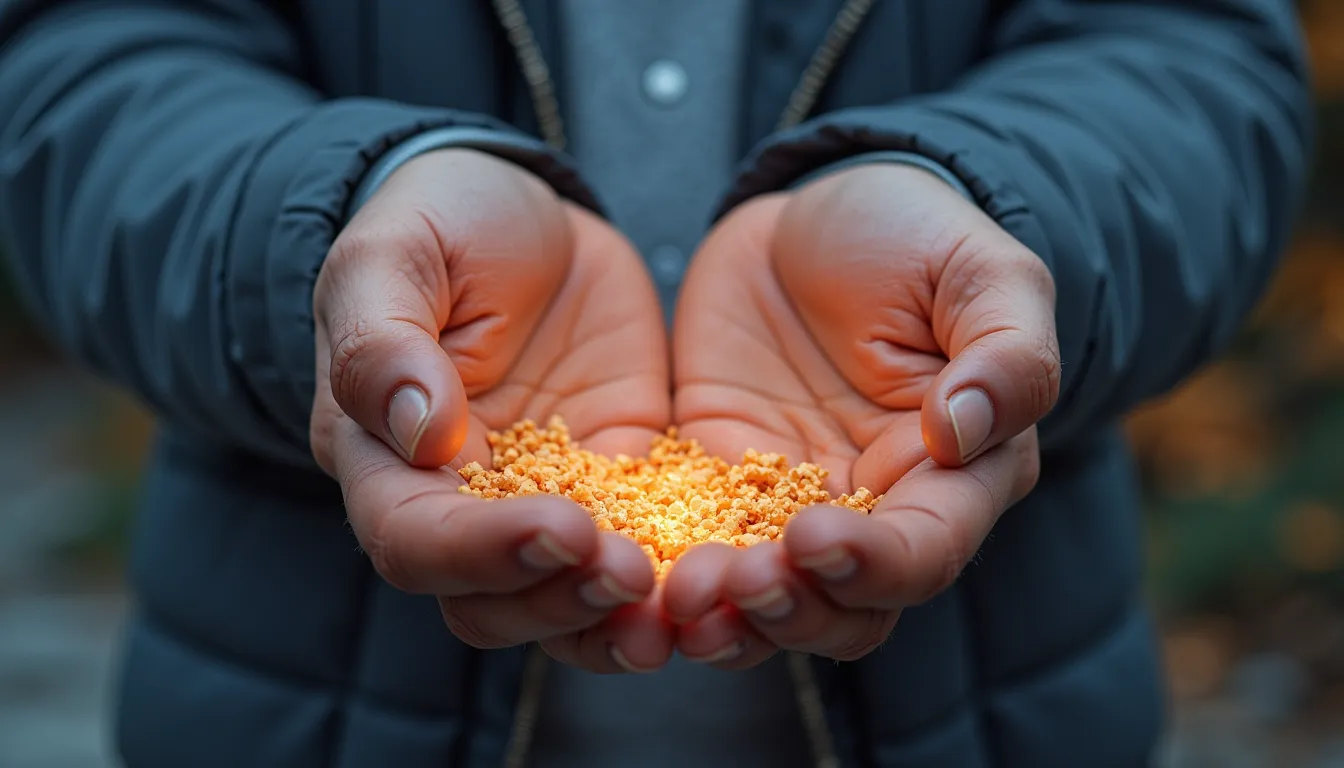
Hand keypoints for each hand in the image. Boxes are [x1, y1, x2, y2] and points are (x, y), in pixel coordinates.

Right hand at [309, 149, 672, 672]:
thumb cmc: (439, 223)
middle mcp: (457, 506)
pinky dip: (674, 583)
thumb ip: (382, 341)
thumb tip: (417, 431)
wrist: (526, 214)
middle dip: (559, 601)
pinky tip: (724, 585)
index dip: (481, 552)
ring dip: (616, 620)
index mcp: (384, 461)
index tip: (561, 527)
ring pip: (564, 605)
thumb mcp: (392, 255)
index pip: (414, 540)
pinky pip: (644, 554)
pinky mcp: (620, 486)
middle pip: (488, 602)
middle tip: (630, 573)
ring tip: (679, 610)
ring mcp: (543, 502)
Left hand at [664, 163, 1060, 665]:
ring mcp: (787, 505)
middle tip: (735, 583)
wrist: (814, 216)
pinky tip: (625, 572)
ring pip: (765, 604)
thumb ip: (1006, 354)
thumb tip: (963, 434)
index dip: (875, 565)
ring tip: (678, 594)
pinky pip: (687, 547)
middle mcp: (875, 513)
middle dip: (791, 611)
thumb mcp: (983, 273)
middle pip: (844, 610)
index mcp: (956, 478)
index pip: (925, 551)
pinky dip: (662, 573)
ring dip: (726, 617)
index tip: (812, 538)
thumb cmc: (918, 237)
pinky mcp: (712, 483)